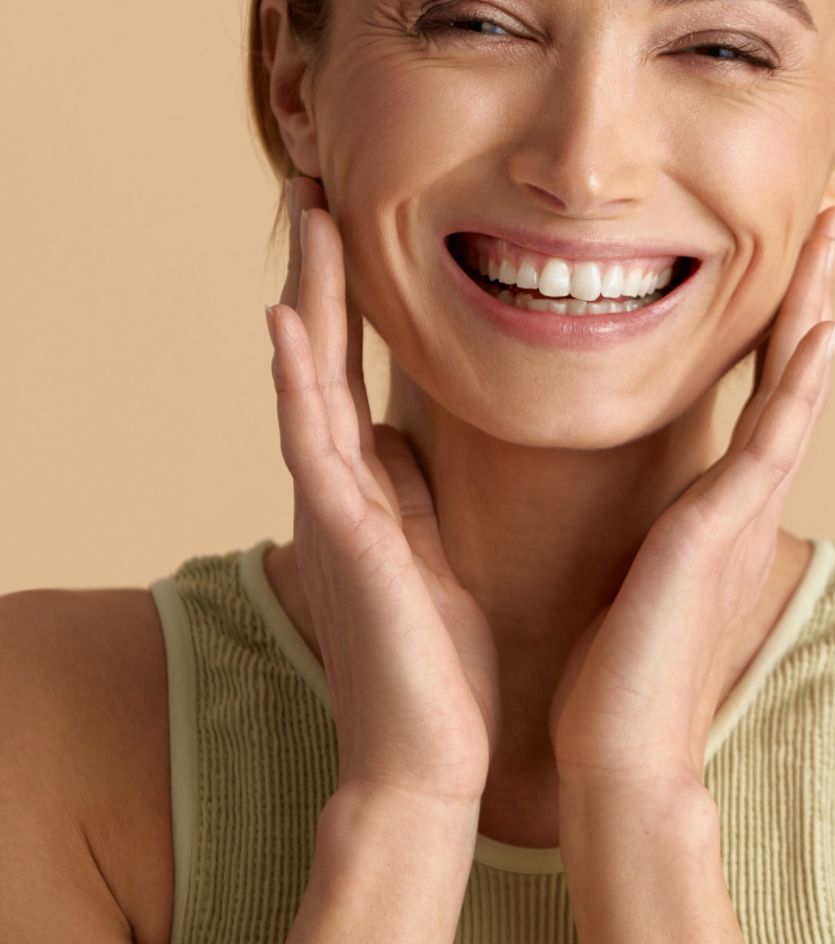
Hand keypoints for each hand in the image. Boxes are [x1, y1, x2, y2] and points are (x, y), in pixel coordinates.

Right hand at [265, 176, 501, 808]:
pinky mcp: (341, 537)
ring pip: (309, 379)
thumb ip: (412, 488)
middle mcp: (337, 483)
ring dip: (305, 295)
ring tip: (305, 217)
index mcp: (367, 483)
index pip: (351, 367)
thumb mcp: (432, 547)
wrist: (428, 756)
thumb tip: (409, 434)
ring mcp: (331, 506)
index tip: (351, 220)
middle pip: (322, 354)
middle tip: (315, 187)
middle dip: (318, 271)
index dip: (348, 294)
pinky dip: (295, 379)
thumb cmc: (439, 656)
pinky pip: (310, 442)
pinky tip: (286, 320)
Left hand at [547, 204, 834, 798]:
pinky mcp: (732, 526)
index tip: (780, 249)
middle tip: (828, 210)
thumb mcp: (624, 562)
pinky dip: (804, 380)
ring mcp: (747, 506)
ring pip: (794, 381)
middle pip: (788, 365)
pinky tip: (825, 325)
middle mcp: (745, 492)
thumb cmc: (614, 665)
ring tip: (834, 231)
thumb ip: (633, 515)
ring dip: (814, 302)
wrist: (620, 749)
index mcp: (715, 495)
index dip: (772, 313)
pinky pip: (778, 436)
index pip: (752, 384)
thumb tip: (597, 481)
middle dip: (807, 284)